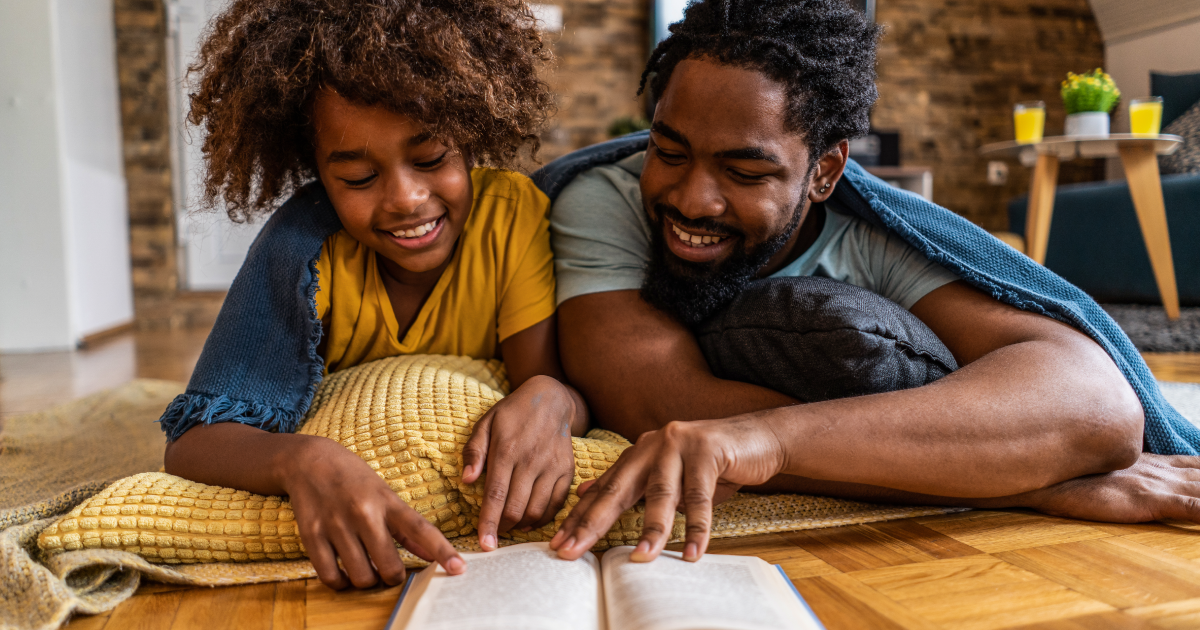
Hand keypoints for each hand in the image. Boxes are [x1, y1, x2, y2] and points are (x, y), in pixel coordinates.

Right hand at [283, 436, 464, 589]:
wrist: (309, 460)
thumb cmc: (354, 478)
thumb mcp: (385, 494)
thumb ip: (405, 527)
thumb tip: (429, 554)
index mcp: (387, 501)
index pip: (421, 529)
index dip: (442, 551)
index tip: (459, 568)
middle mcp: (363, 512)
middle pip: (389, 566)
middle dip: (394, 577)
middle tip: (390, 571)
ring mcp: (336, 524)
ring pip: (362, 576)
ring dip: (368, 581)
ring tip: (366, 570)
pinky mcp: (311, 535)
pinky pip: (329, 576)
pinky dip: (340, 583)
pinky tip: (343, 574)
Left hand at [461, 375, 576, 549]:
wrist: (551, 399)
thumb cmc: (512, 413)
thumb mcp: (486, 423)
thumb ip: (474, 451)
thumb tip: (466, 480)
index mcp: (507, 450)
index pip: (496, 495)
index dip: (489, 523)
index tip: (485, 544)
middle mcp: (531, 460)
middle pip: (516, 507)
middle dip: (503, 528)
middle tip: (494, 536)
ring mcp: (552, 466)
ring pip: (538, 510)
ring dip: (522, 525)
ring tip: (510, 526)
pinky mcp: (567, 471)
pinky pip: (557, 504)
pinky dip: (544, 518)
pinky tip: (531, 521)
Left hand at [549, 417, 783, 562]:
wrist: (756, 439)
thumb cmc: (709, 463)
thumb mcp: (666, 474)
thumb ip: (629, 483)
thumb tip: (586, 493)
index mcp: (639, 452)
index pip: (604, 490)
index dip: (580, 518)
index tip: (558, 544)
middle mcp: (653, 445)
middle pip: (618, 490)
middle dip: (593, 523)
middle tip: (572, 551)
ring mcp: (680, 445)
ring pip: (661, 494)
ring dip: (652, 530)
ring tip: (641, 559)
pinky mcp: (708, 451)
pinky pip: (700, 496)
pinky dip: (697, 528)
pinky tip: (691, 552)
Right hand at [1020, 453, 1199, 522]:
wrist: (1044, 475)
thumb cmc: (1064, 475)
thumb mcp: (1096, 469)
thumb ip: (1117, 468)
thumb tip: (1118, 474)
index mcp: (1151, 463)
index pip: (1196, 464)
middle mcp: (1161, 470)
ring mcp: (1158, 484)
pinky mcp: (1149, 500)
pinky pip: (1193, 507)